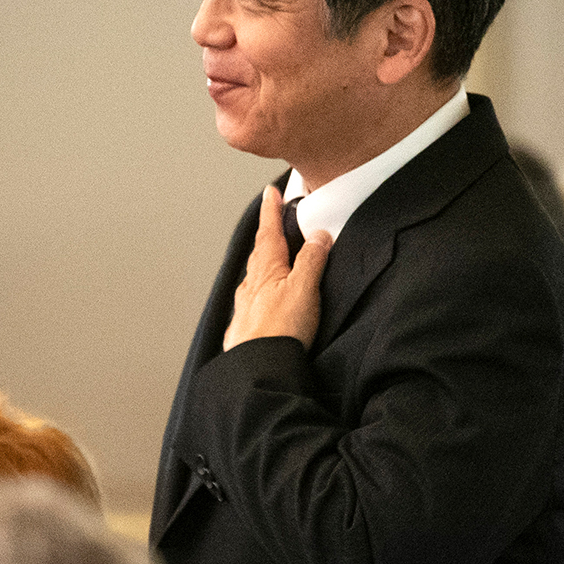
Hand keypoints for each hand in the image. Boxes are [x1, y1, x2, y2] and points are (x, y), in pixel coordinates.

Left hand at [223, 187, 329, 350]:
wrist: (258, 369)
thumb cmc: (280, 332)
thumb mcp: (304, 290)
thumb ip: (312, 261)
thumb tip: (318, 236)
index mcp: (267, 270)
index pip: (269, 232)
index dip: (271, 211)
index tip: (270, 193)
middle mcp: (251, 286)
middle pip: (259, 253)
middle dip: (266, 236)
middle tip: (270, 221)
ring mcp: (245, 308)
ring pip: (253, 279)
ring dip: (261, 266)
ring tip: (269, 260)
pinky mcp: (244, 329)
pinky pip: (250, 304)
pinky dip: (257, 296)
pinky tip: (260, 303)